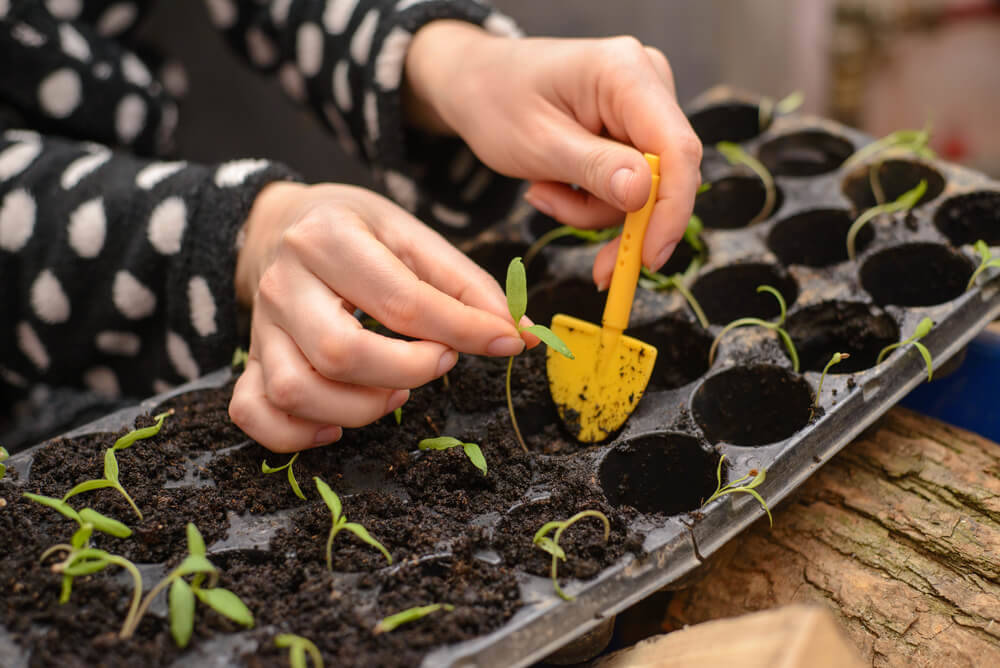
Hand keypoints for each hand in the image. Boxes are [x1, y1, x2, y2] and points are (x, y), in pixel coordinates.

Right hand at [229, 182, 527, 451]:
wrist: (280, 224)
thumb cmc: (354, 230)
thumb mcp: (411, 235)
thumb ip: (465, 284)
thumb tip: (519, 332)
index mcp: (327, 238)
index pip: (401, 301)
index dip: (463, 330)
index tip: (505, 341)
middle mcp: (284, 284)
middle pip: (341, 353)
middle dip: (408, 371)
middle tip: (442, 360)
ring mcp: (261, 327)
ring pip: (297, 390)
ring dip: (361, 407)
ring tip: (397, 388)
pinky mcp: (250, 360)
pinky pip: (253, 413)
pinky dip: (296, 433)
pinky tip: (338, 424)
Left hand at [405, 22, 702, 288]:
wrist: (476, 83)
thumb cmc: (496, 102)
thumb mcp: (537, 143)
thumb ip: (594, 168)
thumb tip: (644, 194)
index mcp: (625, 72)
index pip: (676, 148)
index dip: (671, 209)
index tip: (649, 258)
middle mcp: (647, 82)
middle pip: (668, 174)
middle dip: (627, 222)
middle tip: (598, 268)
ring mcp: (644, 107)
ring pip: (648, 189)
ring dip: (596, 210)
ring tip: (543, 193)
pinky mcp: (634, 129)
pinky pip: (632, 185)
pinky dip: (595, 201)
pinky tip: (554, 187)